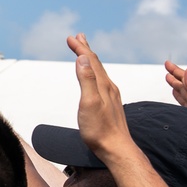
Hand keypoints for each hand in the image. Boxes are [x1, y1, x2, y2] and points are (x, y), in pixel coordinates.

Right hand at [68, 33, 134, 158]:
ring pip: (100, 72)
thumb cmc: (100, 130)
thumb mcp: (89, 103)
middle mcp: (109, 88)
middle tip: (79, 37)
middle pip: (96, 64)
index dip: (80, 48)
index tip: (70, 38)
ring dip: (90, 60)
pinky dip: (95, 73)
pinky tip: (95, 78)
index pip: (90, 61)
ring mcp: (111, 96)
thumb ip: (86, 80)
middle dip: (86, 49)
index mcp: (103, 85)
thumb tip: (82, 59)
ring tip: (85, 53)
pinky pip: (101, 82)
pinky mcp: (110, 105)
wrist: (116, 149)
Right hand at [164, 61, 186, 128]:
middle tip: (167, 67)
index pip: (185, 79)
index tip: (167, 64)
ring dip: (176, 86)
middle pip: (183, 84)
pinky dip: (179, 98)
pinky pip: (184, 103)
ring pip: (183, 93)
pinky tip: (177, 96)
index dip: (176, 71)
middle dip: (175, 76)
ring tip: (170, 79)